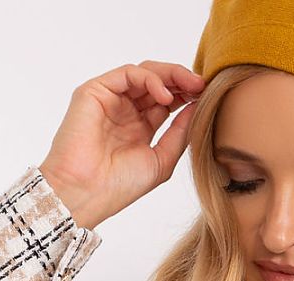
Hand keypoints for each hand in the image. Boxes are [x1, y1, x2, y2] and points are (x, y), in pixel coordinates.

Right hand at [39, 61, 205, 229]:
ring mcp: (110, 100)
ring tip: (190, 86)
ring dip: (170, 75)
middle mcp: (124, 111)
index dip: (187, 96)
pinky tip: (165, 96)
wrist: (86, 193)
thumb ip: (179, 133)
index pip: (166, 102)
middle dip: (182, 81)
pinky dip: (149, 79)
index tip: (207, 98)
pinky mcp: (95, 91)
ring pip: (143, 73)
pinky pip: (127, 74)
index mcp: (139, 128)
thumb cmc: (119, 186)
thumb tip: (197, 108)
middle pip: (157, 83)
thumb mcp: (161, 160)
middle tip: (202, 85)